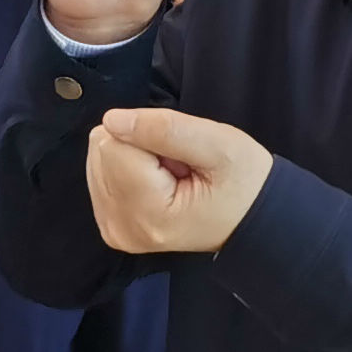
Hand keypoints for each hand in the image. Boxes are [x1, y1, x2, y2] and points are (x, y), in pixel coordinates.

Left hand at [84, 105, 273, 253]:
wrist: (253, 219)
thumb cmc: (243, 183)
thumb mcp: (219, 144)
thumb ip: (165, 129)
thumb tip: (112, 120)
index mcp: (148, 213)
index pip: (114, 144)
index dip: (149, 136)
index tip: (180, 157)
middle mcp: (123, 228)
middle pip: (102, 151)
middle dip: (140, 147)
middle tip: (178, 166)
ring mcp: (114, 230)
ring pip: (98, 159)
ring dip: (135, 158)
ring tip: (172, 176)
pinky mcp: (111, 227)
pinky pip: (100, 175)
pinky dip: (129, 171)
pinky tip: (158, 184)